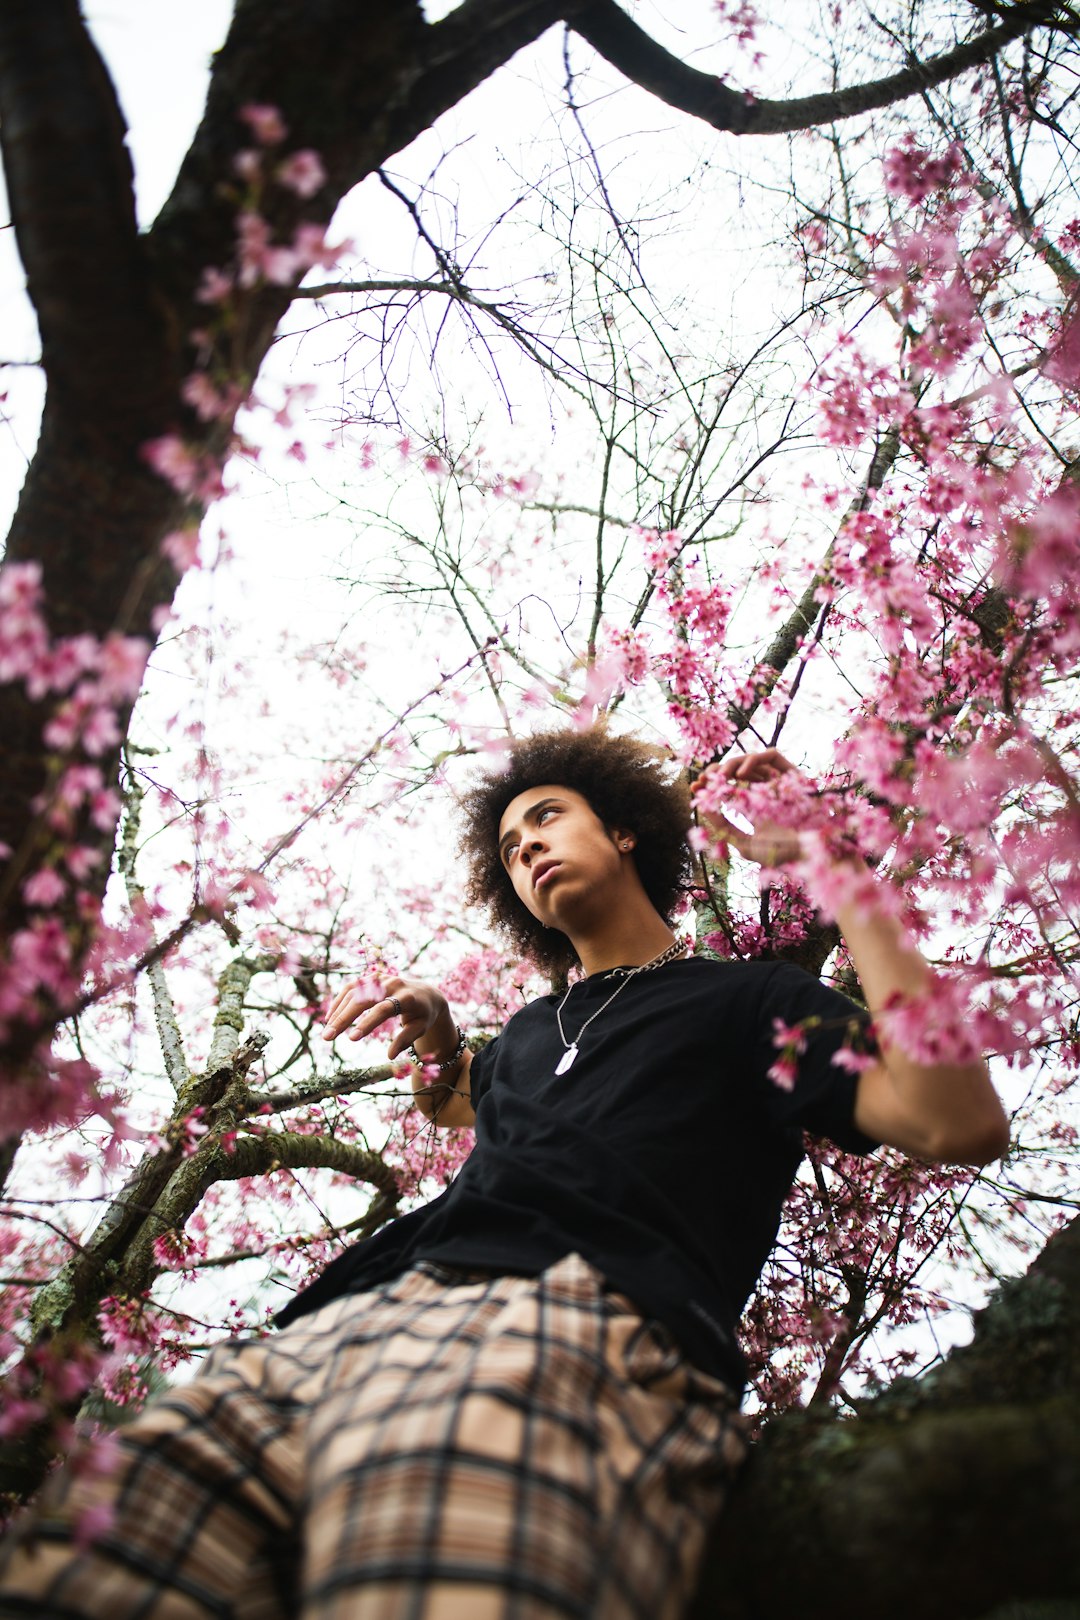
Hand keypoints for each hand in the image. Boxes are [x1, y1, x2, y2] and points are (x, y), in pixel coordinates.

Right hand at [322, 974, 450, 1061]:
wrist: (426, 992)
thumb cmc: (423, 1014)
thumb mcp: (421, 1028)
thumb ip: (406, 1039)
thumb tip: (390, 1055)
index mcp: (407, 996)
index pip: (383, 1009)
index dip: (367, 1022)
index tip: (351, 1039)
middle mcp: (392, 984)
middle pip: (363, 1000)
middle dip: (343, 1019)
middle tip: (327, 1037)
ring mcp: (380, 979)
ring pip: (354, 993)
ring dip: (338, 1012)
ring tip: (327, 1032)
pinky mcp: (371, 979)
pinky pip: (351, 988)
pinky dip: (339, 1002)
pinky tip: (330, 1017)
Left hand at [691, 748, 804, 866]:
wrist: (815, 855)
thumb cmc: (784, 855)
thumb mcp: (746, 844)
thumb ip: (725, 827)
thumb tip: (704, 806)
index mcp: (756, 806)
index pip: (728, 788)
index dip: (710, 785)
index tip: (694, 788)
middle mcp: (767, 790)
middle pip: (737, 771)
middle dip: (716, 772)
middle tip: (702, 779)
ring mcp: (781, 780)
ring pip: (751, 760)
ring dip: (730, 765)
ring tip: (718, 778)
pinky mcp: (794, 773)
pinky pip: (772, 756)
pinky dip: (753, 761)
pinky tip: (739, 777)